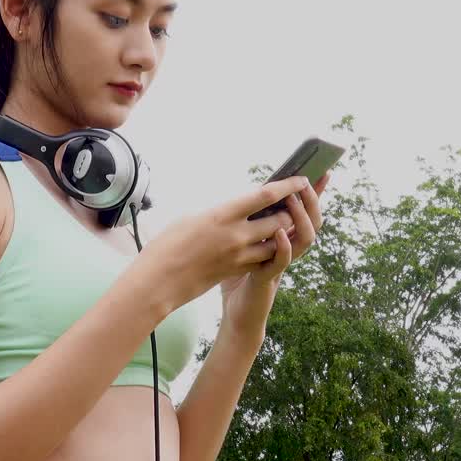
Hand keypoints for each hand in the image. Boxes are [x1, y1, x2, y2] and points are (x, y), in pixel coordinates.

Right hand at [136, 175, 309, 310]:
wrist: (159, 280)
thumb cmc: (168, 244)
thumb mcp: (192, 217)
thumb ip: (220, 212)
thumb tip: (235, 209)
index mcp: (223, 213)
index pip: (265, 195)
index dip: (287, 186)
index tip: (300, 179)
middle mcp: (236, 234)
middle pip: (279, 220)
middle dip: (290, 211)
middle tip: (293, 203)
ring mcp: (239, 255)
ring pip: (276, 242)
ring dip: (283, 232)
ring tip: (283, 223)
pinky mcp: (237, 271)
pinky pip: (264, 259)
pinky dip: (271, 250)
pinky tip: (269, 243)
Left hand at [218, 172, 329, 338]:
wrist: (237, 315)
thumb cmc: (237, 277)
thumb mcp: (242, 243)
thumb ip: (249, 222)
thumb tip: (246, 191)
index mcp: (284, 239)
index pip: (306, 212)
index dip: (317, 194)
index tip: (323, 171)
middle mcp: (289, 250)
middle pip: (313, 222)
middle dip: (312, 201)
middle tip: (306, 182)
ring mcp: (281, 264)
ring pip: (305, 239)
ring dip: (300, 218)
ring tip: (293, 199)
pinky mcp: (269, 278)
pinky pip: (282, 262)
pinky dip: (283, 246)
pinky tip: (279, 232)